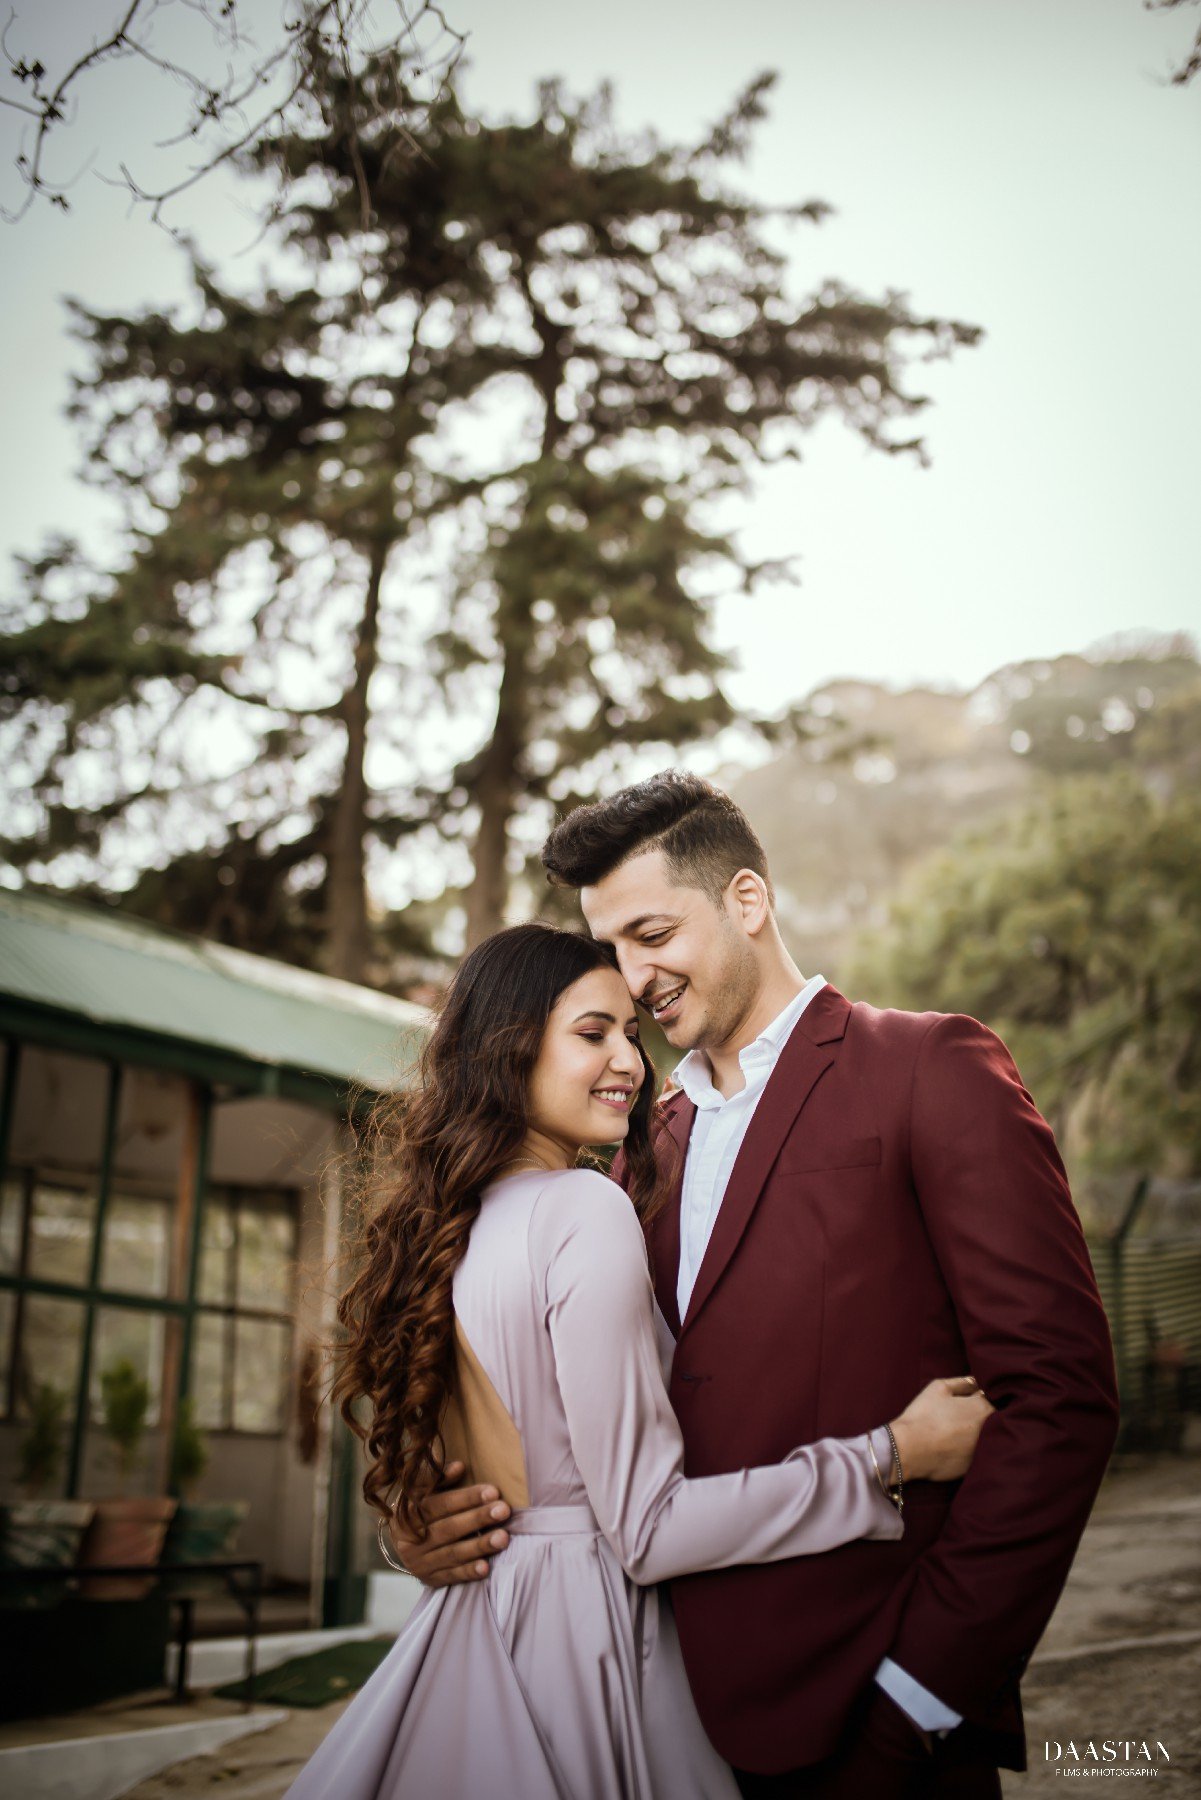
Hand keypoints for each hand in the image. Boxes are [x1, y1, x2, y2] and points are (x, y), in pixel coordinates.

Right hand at [384, 1461, 510, 1587]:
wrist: (403, 1543)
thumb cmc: (421, 1510)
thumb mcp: (423, 1491)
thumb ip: (440, 1478)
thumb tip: (459, 1466)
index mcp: (408, 1513)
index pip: (439, 1504)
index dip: (466, 1498)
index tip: (493, 1491)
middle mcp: (410, 1539)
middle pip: (448, 1529)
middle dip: (478, 1519)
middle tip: (504, 1511)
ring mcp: (419, 1562)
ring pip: (453, 1554)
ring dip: (480, 1546)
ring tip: (503, 1537)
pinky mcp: (429, 1580)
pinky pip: (451, 1576)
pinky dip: (469, 1572)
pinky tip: (486, 1567)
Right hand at [889, 1376, 993, 1481]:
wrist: (908, 1449)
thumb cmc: (923, 1414)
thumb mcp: (939, 1387)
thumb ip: (963, 1382)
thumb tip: (976, 1382)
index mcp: (981, 1408)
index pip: (997, 1399)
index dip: (987, 1397)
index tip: (975, 1398)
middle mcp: (988, 1430)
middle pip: (997, 1419)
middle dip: (986, 1415)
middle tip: (967, 1414)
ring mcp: (983, 1450)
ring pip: (990, 1438)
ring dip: (982, 1432)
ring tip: (961, 1430)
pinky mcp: (974, 1466)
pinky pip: (979, 1454)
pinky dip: (973, 1449)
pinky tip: (956, 1445)